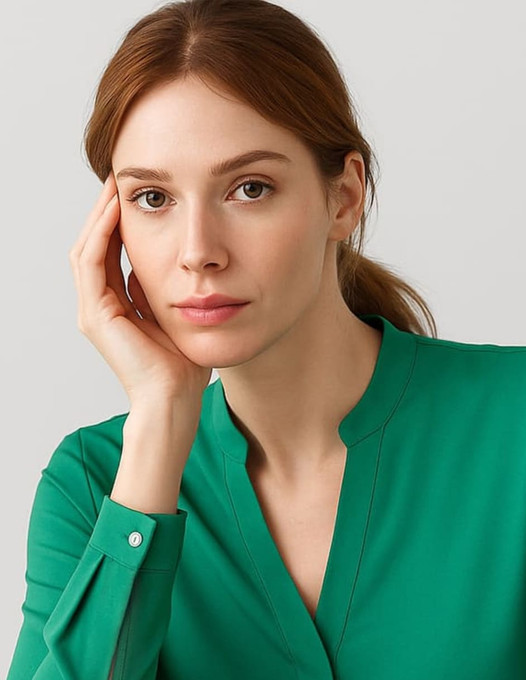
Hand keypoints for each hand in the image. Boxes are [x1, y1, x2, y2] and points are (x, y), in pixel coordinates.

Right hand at [68, 172, 210, 406]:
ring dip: (100, 215)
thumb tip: (167, 262)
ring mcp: (93, 311)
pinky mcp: (96, 315)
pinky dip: (101, 234)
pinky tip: (116, 210)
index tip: (135, 194)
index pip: (110, 253)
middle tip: (120, 178)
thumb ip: (163, 291)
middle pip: (94, 245)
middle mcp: (99, 307)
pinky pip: (92, 262)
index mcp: (115, 307)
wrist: (175, 398)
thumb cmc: (182, 366)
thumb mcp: (175, 315)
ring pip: (87, 248)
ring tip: (115, 186)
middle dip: (105, 211)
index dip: (118, 221)